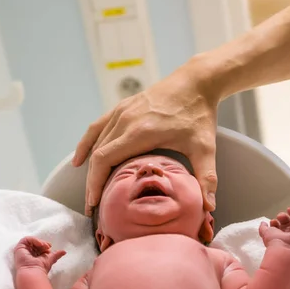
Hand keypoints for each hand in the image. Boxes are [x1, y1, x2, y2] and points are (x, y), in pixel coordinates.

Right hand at [14, 237, 65, 273]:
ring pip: (31, 240)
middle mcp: (27, 253)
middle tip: (47, 246)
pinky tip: (40, 244)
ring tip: (44, 246)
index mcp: (33, 256)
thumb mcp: (50, 259)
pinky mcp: (19, 248)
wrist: (33, 272)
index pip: (39, 247)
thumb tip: (64, 252)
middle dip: (42, 243)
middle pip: (35, 243)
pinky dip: (34, 240)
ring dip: (39, 241)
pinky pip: (26, 239)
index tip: (49, 247)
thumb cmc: (41, 268)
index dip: (44, 245)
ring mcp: (22, 250)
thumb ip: (56, 254)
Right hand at [73, 60, 218, 214]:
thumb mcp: (205, 148)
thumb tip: (209, 207)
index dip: (96, 183)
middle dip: (92, 182)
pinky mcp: (122, 108)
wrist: (196, 81)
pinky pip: (97, 128)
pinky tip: (79, 159)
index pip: (105, 160)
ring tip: (91, 191)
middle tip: (93, 206)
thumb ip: (206, 178)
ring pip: (96, 143)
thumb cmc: (199, 115)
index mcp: (140, 132)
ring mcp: (122, 112)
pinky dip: (87, 144)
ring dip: (90, 168)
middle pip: (97, 155)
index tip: (94, 202)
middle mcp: (125, 120)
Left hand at [259, 204, 289, 249]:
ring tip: (289, 209)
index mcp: (280, 236)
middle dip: (283, 217)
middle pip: (288, 223)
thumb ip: (263, 227)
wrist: (281, 247)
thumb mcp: (265, 232)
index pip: (279, 226)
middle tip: (280, 216)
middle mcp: (288, 235)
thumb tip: (263, 222)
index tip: (273, 222)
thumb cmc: (272, 240)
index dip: (275, 222)